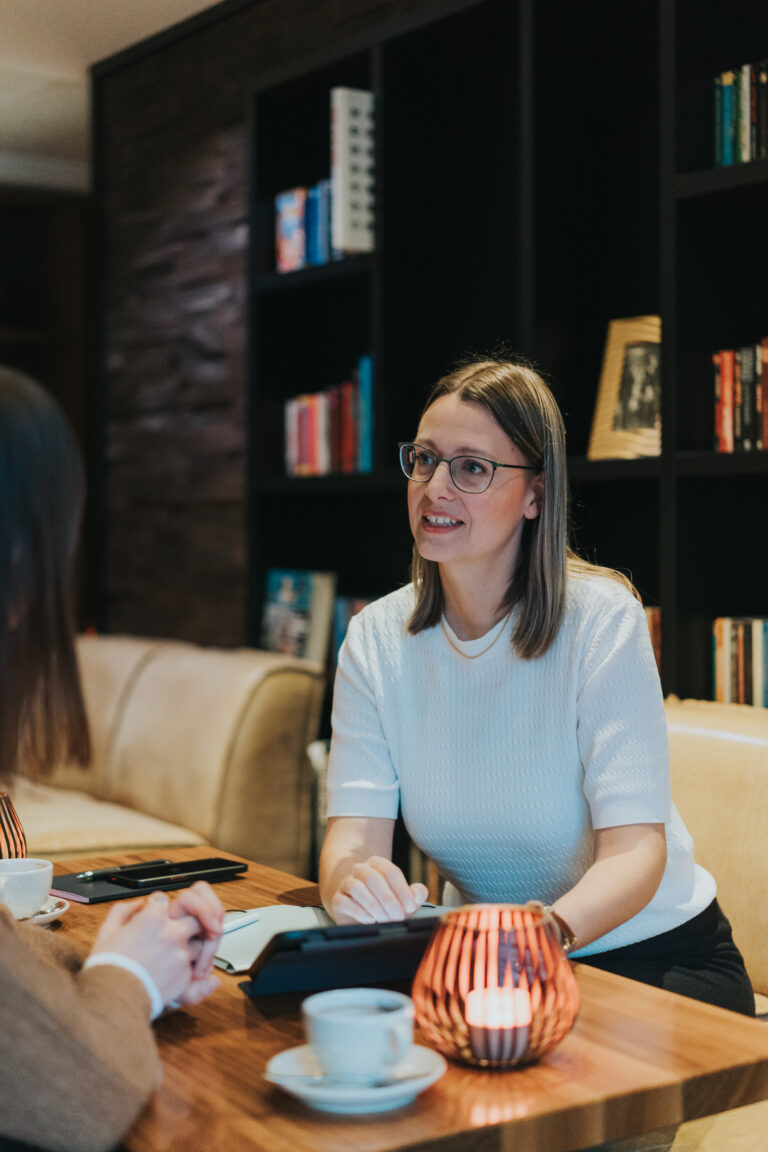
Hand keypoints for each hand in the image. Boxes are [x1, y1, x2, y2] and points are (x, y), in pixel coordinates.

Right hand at [89, 884, 223, 1008]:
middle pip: (192, 917)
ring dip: (187, 946)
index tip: (151, 917)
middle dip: (183, 923)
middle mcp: (171, 933)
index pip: (163, 901)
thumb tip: (138, 904)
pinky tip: (166, 973)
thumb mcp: (106, 932)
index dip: (155, 909)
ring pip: (197, 943)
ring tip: (168, 957)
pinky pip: (192, 966)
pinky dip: (183, 968)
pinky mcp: (185, 975)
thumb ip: (123, 911)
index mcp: (152, 919)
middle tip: (171, 933)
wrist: (113, 1002)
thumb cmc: (107, 969)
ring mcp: (181, 954)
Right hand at [330, 855, 428, 923]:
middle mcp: (361, 870)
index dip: (402, 890)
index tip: (410, 906)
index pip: (390, 871)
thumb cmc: (386, 903)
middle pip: (373, 878)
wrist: (361, 911)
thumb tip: (418, 893)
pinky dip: (358, 912)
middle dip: (388, 899)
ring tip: (384, 919)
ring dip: (373, 905)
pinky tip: (370, 920)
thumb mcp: (403, 899)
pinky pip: (344, 902)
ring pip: (357, 888)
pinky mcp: (338, 899)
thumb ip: (415, 894)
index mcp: (378, 864)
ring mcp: (347, 883)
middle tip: (398, 916)